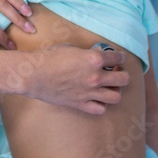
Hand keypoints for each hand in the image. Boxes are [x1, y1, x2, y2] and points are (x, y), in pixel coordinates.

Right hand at [0, 44, 129, 113]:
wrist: (33, 74)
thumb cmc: (49, 57)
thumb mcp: (70, 48)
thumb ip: (86, 53)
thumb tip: (94, 55)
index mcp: (94, 59)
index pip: (117, 57)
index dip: (119, 57)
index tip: (118, 58)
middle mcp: (96, 77)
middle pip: (123, 79)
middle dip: (123, 74)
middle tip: (117, 72)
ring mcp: (89, 92)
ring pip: (116, 97)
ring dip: (115, 91)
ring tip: (109, 87)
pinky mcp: (81, 104)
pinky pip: (100, 109)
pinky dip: (101, 104)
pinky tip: (97, 98)